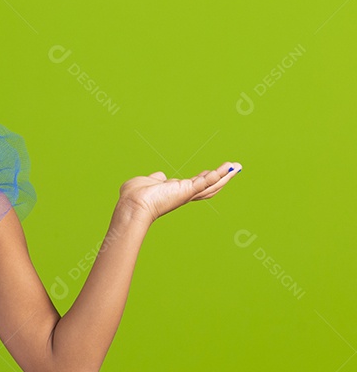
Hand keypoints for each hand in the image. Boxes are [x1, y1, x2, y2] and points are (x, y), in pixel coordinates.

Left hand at [118, 161, 241, 223]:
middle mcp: (183, 194)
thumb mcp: (148, 182)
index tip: (212, 171)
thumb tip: (159, 176)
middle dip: (222, 178)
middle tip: (234, 168)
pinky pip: (207, 181)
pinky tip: (229, 167)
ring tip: (237, 167)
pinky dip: (219, 174)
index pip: (194, 185)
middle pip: (208, 186)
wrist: (133, 204)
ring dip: (225, 176)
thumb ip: (156, 179)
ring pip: (211, 184)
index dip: (204, 178)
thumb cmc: (135, 196)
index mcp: (175, 192)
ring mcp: (187, 193)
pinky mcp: (187, 190)